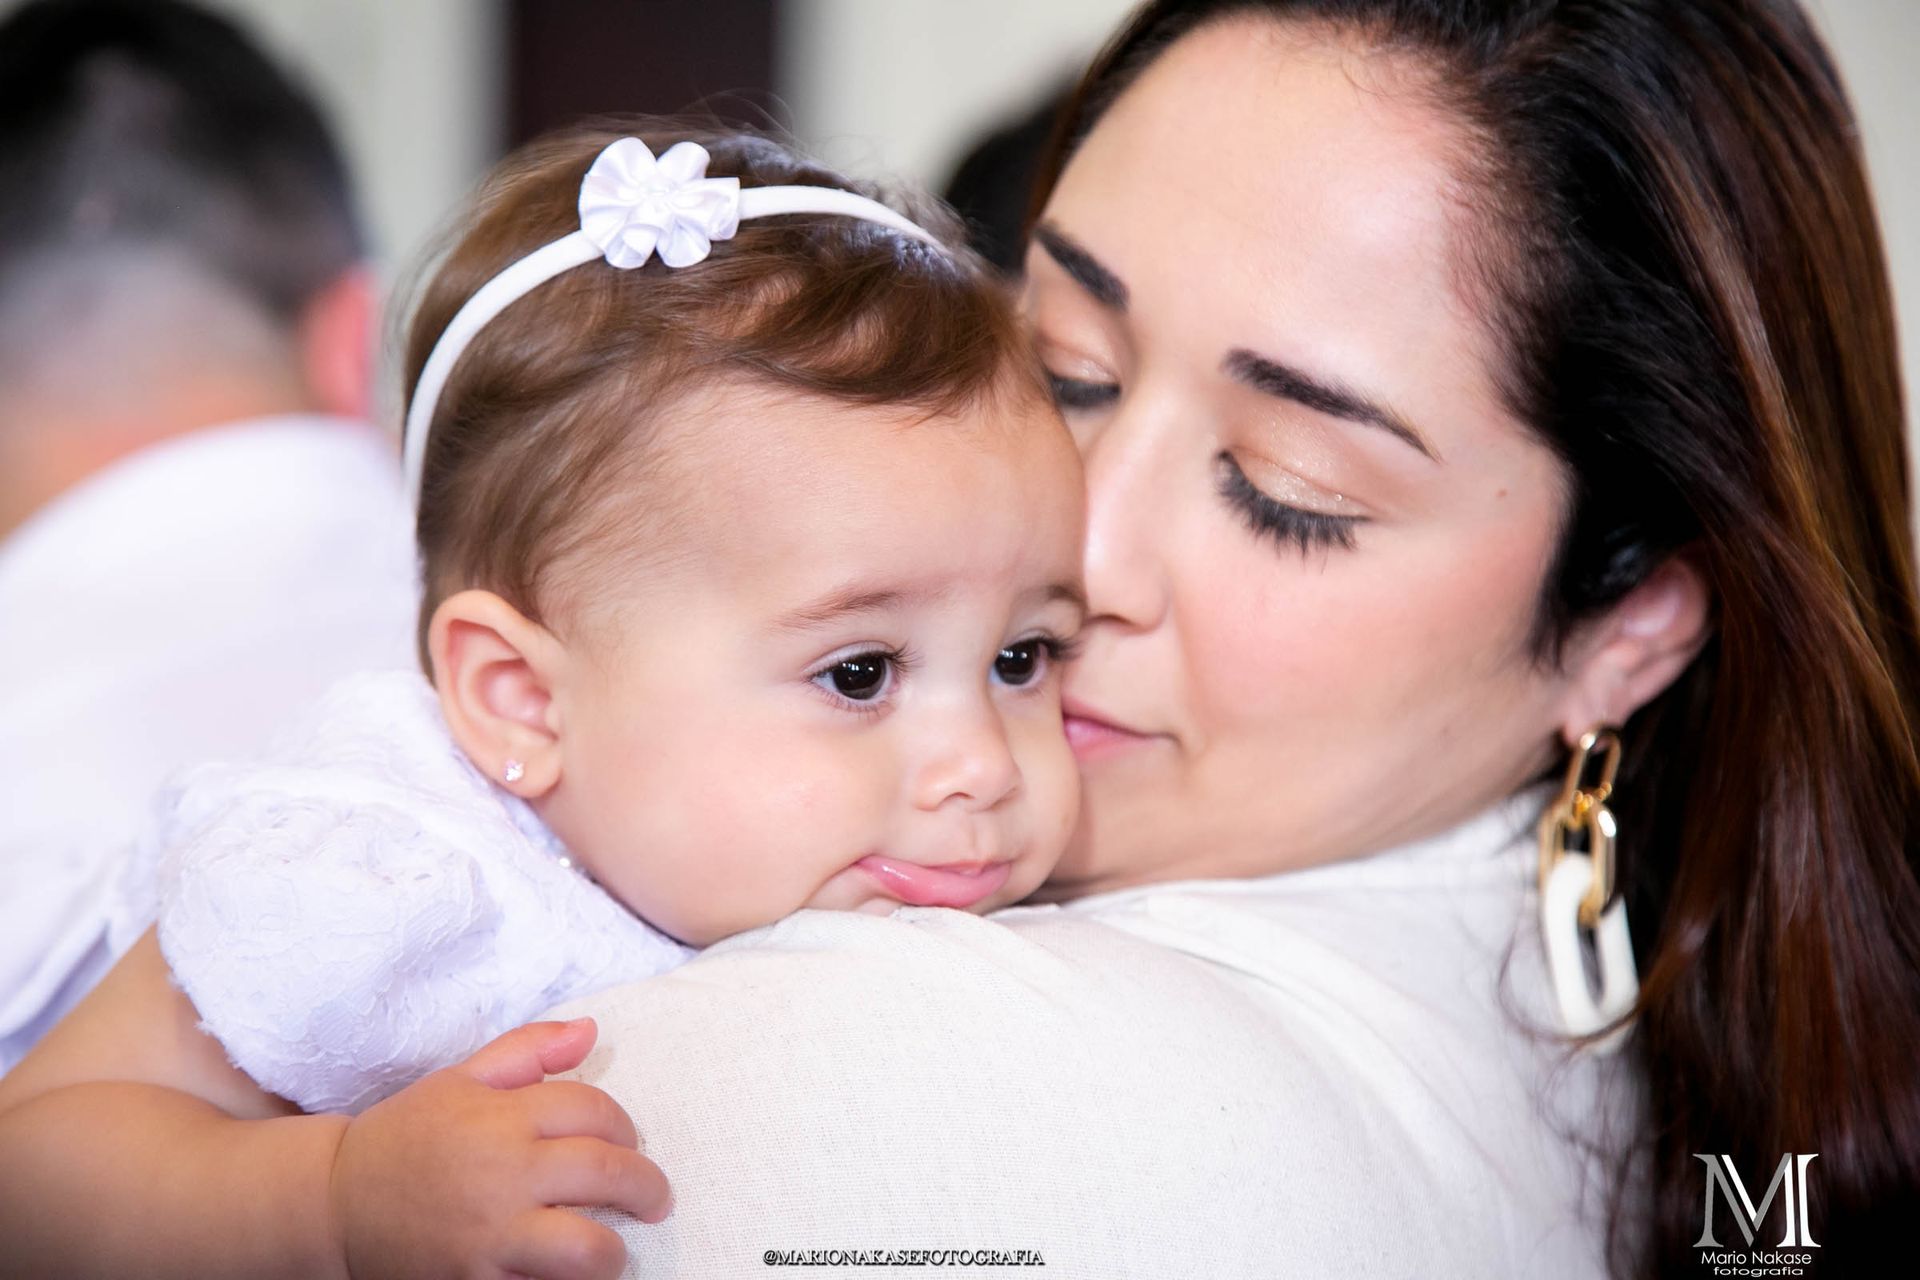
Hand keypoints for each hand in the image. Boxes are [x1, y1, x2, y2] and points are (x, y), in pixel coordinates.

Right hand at [326, 1017, 668, 1279]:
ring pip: (586, 1249)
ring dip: (612, 1252)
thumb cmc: (407, 1136)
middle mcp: (502, 1173)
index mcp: (501, 1116)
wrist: (335, 1203)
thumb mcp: (461, 1078)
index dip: (625, 1126)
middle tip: (654, 1199)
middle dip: (646, 1187)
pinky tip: (565, 1275)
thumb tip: (590, 1031)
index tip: (630, 1144)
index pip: (595, 1111)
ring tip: (611, 1249)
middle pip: (606, 1173)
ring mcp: (489, 1235)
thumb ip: (529, 1049)